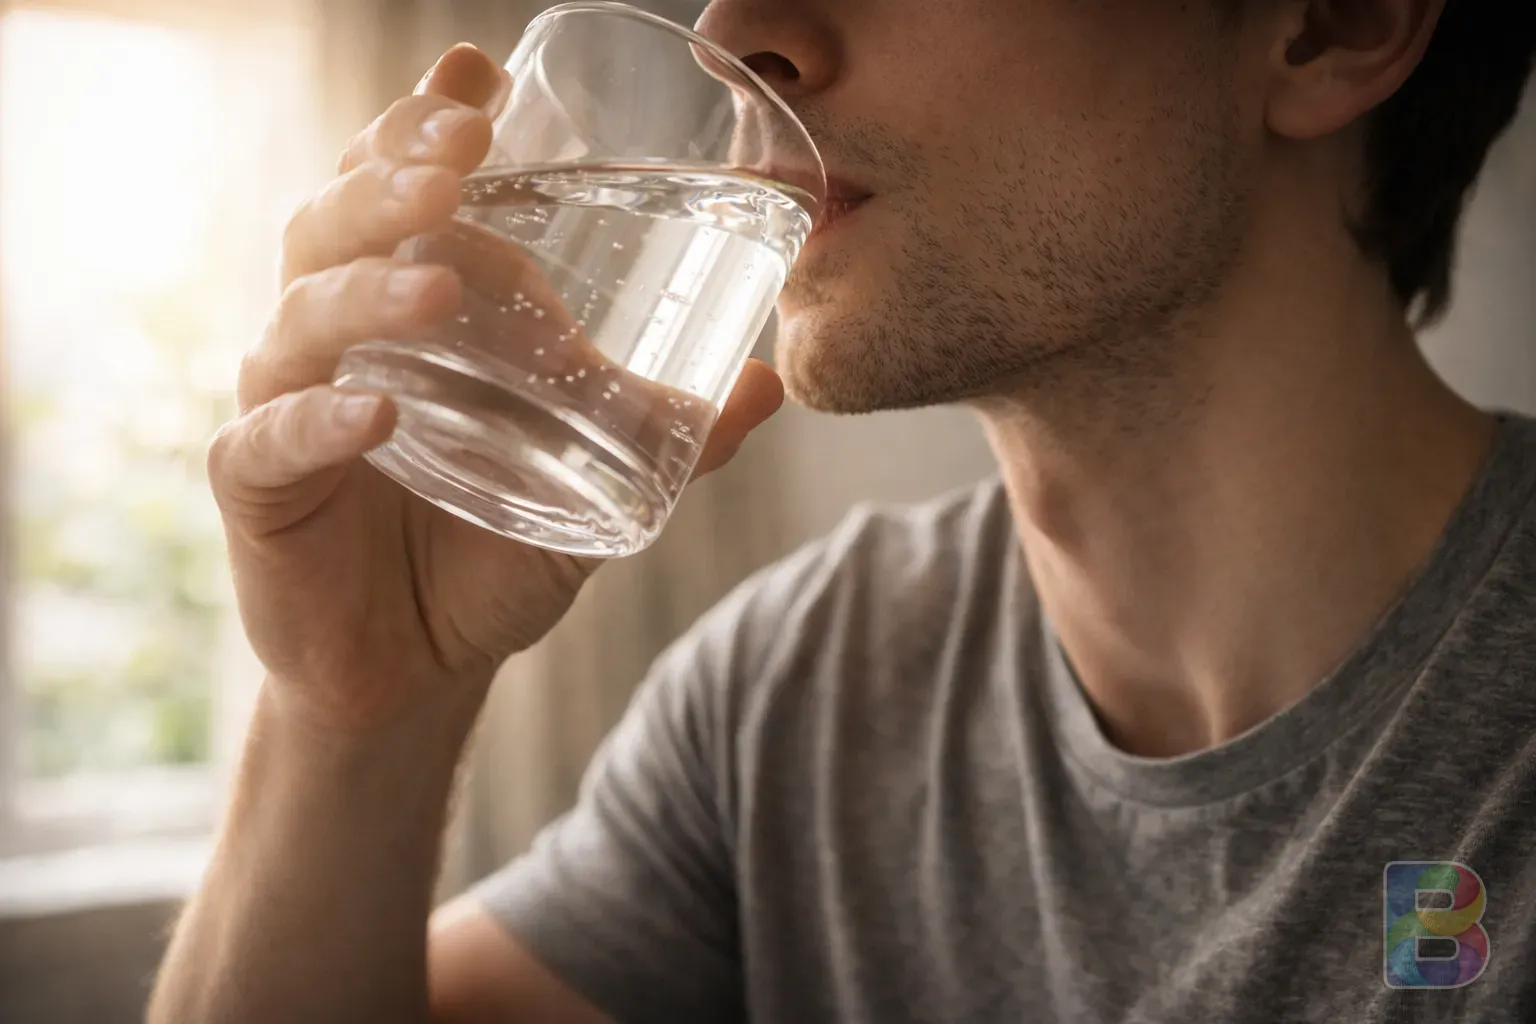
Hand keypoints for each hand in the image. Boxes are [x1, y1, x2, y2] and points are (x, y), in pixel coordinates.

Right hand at [209, 44, 783, 733]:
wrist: (419, 667)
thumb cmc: (490, 552)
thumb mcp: (591, 485)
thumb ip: (665, 434)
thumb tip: (767, 384)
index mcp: (406, 308)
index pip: (397, 193)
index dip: (422, 125)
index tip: (476, 73)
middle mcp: (337, 339)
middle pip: (334, 226)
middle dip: (389, 177)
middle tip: (456, 150)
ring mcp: (289, 406)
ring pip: (299, 317)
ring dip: (367, 288)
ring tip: (439, 282)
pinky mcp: (257, 490)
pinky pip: (267, 440)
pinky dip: (316, 422)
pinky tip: (372, 412)